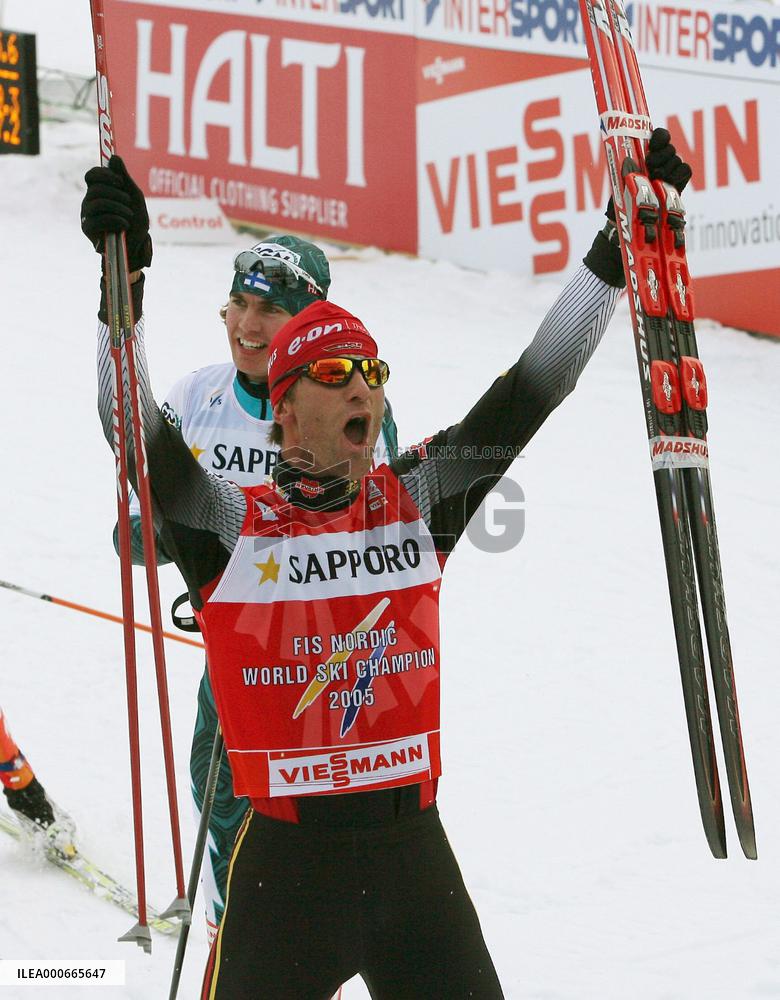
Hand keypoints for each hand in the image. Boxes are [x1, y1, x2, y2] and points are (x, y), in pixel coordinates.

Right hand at [81, 155, 151, 270]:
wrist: (137, 246)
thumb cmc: (135, 222)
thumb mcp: (134, 197)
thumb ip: (124, 178)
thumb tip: (114, 157)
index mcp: (99, 191)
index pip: (91, 176)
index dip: (103, 174)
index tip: (119, 181)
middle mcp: (90, 201)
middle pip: (95, 188)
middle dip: (115, 193)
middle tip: (128, 201)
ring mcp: (87, 215)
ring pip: (95, 202)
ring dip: (117, 206)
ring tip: (129, 215)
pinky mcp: (88, 229)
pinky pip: (96, 219)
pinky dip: (114, 219)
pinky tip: (124, 224)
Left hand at [606, 127, 692, 220]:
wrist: (635, 212)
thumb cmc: (626, 193)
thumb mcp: (621, 178)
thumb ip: (624, 167)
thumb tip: (624, 162)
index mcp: (650, 151)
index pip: (661, 135)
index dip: (659, 137)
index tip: (651, 145)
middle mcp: (664, 157)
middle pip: (669, 148)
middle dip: (659, 156)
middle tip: (649, 165)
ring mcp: (673, 167)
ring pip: (676, 159)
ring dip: (666, 167)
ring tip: (655, 177)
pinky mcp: (681, 179)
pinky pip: (685, 170)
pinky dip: (678, 174)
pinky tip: (669, 181)